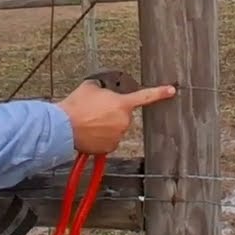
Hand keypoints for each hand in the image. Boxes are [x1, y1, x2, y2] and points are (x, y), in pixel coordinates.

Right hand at [56, 79, 176, 154]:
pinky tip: (89, 132)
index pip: (145, 96)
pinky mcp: (109, 148)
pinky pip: (108, 141)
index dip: (160, 92)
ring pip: (115, 129)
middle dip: (112, 113)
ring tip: (89, 122)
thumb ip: (103, 88)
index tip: (171, 91)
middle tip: (94, 112)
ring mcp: (117, 136)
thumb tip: (103, 90)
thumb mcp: (90, 87)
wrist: (63, 127)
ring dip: (105, 126)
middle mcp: (123, 121)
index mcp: (122, 104)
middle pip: (122, 115)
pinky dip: (100, 137)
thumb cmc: (76, 107)